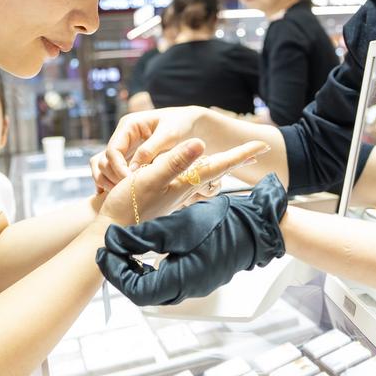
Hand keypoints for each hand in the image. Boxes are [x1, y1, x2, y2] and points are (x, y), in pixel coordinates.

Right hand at [90, 106, 204, 190]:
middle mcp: (123, 136)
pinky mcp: (130, 158)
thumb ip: (150, 150)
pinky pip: (116, 172)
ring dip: (113, 181)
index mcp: (129, 126)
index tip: (131, 182)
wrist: (193, 124)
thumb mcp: (169, 136)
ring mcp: (126, 148)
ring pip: (107, 167)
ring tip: (127, 193)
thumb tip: (133, 168)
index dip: (118, 168)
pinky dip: (118, 182)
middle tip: (128, 191)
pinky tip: (127, 193)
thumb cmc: (182, 125)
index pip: (113, 150)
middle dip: (115, 177)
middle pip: (106, 160)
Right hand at [96, 138, 269, 226]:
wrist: (111, 231)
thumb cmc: (129, 205)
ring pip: (205, 173)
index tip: (264, 145)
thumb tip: (202, 144)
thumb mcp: (151, 179)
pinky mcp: (163, 192)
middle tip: (259, 150)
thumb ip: (175, 162)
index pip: (220, 164)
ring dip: (222, 164)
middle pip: (218, 168)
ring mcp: (175, 191)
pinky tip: (198, 169)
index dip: (241, 154)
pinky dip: (199, 170)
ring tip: (237, 157)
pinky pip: (188, 178)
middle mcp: (185, 186)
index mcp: (186, 181)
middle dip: (238, 159)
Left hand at [96, 173, 287, 305]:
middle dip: (123, 271)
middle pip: (143, 291)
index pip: (135, 290)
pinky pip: (167, 279)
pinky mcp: (198, 277)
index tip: (105, 252)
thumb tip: (114, 241)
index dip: (115, 272)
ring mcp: (193, 286)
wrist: (253, 226)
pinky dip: (152, 267)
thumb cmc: (219, 225)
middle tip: (112, 249)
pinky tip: (149, 249)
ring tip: (127, 247)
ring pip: (154, 286)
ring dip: (136, 268)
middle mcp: (185, 291)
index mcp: (179, 282)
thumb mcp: (176, 227)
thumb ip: (142, 237)